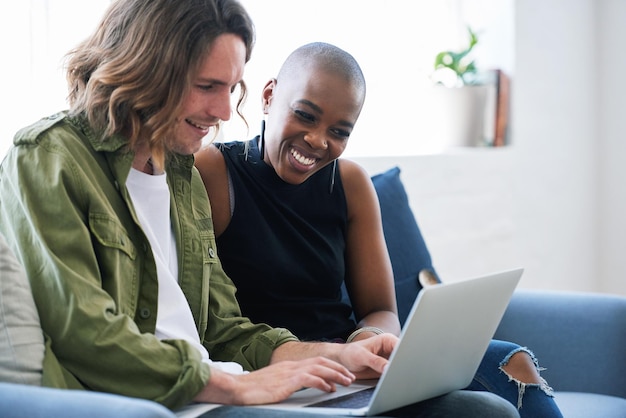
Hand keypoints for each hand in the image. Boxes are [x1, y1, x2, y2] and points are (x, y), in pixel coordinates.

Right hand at [193, 357, 355, 404]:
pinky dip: (321, 381)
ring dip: (335, 374)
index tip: (342, 374)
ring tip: (346, 382)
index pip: (315, 362)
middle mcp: (291, 366)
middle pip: (321, 362)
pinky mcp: (285, 382)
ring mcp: (288, 373)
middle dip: (338, 369)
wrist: (236, 389)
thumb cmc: (252, 390)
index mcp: (289, 366)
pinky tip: (328, 387)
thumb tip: (299, 387)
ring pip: (319, 368)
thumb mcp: (274, 384)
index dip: (331, 367)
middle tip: (351, 377)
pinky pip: (308, 379)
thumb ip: (288, 383)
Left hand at [338, 333, 397, 379]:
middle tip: (396, 374)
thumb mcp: (362, 356)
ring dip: (398, 373)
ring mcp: (390, 359)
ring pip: (401, 367)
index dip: (403, 357)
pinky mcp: (388, 369)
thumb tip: (388, 368)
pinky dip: (394, 378)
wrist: (343, 361)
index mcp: (387, 340)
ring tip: (392, 377)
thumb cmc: (350, 353)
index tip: (399, 365)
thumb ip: (375, 362)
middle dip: (402, 366)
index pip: (401, 347)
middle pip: (403, 358)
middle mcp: (391, 349)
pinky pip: (395, 374)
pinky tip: (390, 381)